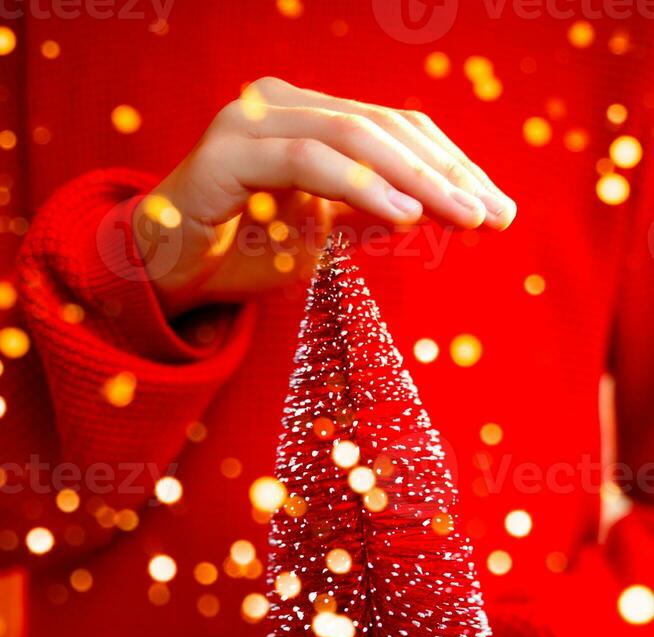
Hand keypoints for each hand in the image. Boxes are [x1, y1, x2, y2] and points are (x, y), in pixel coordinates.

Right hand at [134, 76, 516, 316]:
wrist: (163, 273)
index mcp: (310, 118)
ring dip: (415, 178)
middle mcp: (283, 105)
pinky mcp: (228, 150)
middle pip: (384, 126)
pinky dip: (361, 187)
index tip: (496, 209)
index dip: (450, 166)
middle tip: (494, 215)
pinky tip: (405, 217)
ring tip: (463, 216)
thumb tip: (435, 206)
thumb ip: (371, 212)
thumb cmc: (240, 252)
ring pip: (353, 134)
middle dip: (446, 173)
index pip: (395, 130)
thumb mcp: (322, 236)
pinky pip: (309, 161)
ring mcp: (252, 120)